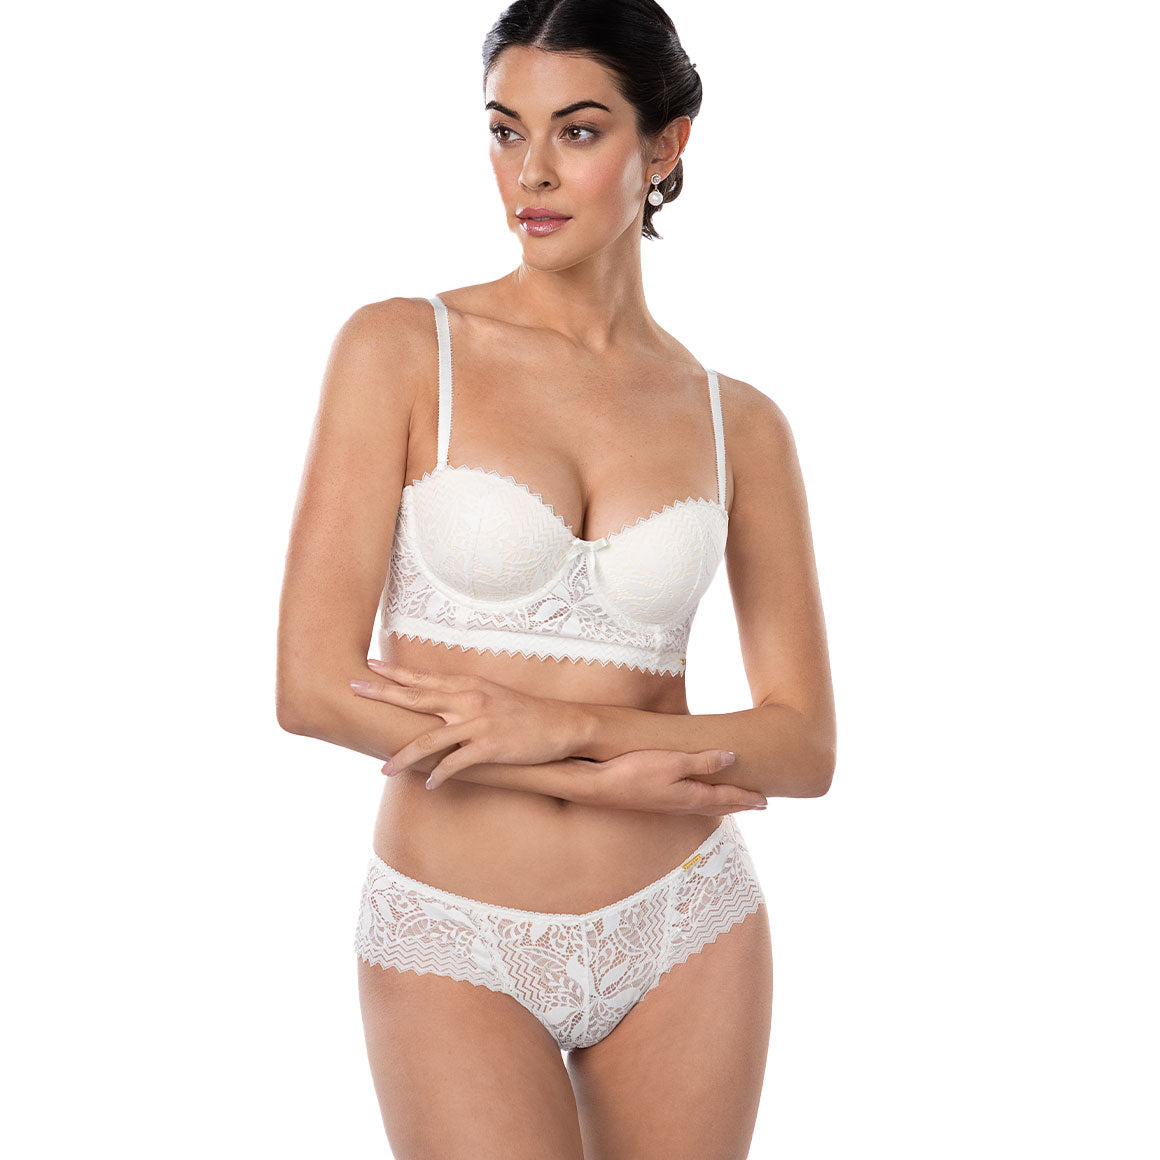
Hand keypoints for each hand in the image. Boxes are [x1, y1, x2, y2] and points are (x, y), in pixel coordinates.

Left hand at [350, 659, 587, 787]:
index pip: (423, 678)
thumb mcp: (491, 695)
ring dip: (403, 756)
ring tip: (383, 770)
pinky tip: (429, 784)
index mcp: (468, 686)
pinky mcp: (490, 746)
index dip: (394, 674)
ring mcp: (479, 723)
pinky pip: (456, 763)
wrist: (561, 724)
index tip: (368, 667)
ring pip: (430, 739)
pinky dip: (439, 775)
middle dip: (383, 694)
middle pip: (417, 697)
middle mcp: (469, 700)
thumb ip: (463, 697)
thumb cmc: (524, 713)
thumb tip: (435, 703)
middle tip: (354, 690)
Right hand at [573, 748, 768, 815]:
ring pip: (706, 806)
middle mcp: (683, 805)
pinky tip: (698, 799)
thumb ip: (703, 761)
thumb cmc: (635, 771)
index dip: (748, 798)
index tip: (766, 801)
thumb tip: (732, 758)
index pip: (727, 797)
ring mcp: (669, 805)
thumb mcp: (674, 762)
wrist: (598, 785)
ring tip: (735, 802)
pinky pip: (691, 805)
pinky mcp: (656, 801)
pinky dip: (705, 802)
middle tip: (760, 804)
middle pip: (720, 806)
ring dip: (724, 804)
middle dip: (741, 804)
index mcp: (692, 797)